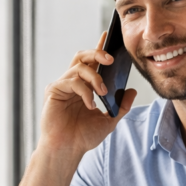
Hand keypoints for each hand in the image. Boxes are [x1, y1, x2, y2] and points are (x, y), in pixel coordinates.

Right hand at [38, 32, 137, 157]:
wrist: (67, 151)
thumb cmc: (83, 137)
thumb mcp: (109, 121)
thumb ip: (120, 106)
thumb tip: (131, 91)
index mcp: (84, 87)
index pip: (92, 62)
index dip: (99, 47)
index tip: (109, 34)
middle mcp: (71, 82)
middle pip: (82, 56)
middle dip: (97, 52)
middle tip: (111, 59)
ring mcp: (62, 86)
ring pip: (79, 67)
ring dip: (95, 78)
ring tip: (103, 92)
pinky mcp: (53, 91)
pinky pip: (72, 81)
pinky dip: (85, 91)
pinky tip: (90, 104)